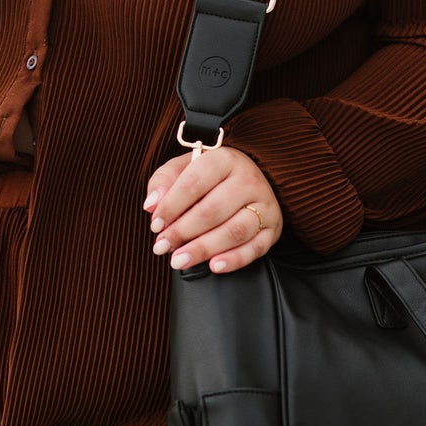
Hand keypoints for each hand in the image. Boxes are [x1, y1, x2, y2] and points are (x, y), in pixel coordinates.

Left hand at [144, 143, 283, 273]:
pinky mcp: (273, 228)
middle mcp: (249, 180)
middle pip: (213, 210)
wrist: (251, 180)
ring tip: (179, 260)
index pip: (194, 183)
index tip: (155, 224)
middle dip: (182, 232)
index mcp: (226, 159)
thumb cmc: (212, 176)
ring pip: (234, 231)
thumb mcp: (186, 167)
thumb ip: (164, 181)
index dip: (171, 206)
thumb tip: (152, 204)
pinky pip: (255, 248)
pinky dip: (234, 260)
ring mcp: (264, 205)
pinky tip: (214, 266)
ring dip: (204, 249)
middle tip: (162, 247)